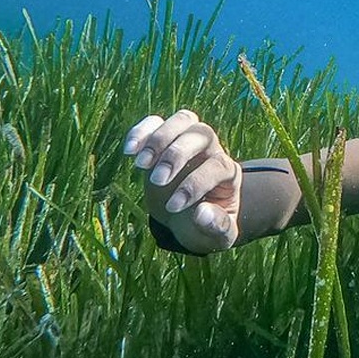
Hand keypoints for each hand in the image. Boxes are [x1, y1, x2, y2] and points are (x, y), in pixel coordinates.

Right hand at [123, 109, 240, 253]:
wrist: (187, 219)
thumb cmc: (204, 227)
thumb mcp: (217, 236)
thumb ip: (217, 227)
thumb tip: (202, 213)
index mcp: (229, 173)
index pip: (216, 166)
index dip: (195, 184)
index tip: (173, 207)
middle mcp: (212, 150)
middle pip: (201, 134)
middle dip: (176, 155)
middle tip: (157, 181)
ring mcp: (189, 141)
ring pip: (183, 120)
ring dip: (159, 139)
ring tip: (140, 164)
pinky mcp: (165, 140)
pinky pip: (156, 122)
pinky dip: (141, 131)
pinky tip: (129, 151)